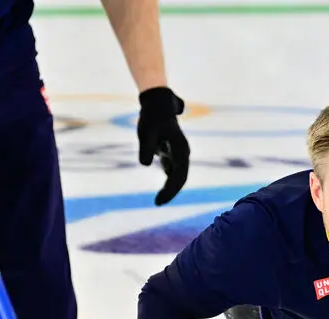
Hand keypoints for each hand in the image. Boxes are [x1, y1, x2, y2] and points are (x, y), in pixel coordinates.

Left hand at [137, 87, 190, 205]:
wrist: (157, 105)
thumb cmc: (152, 118)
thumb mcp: (146, 131)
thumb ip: (146, 147)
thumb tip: (145, 164)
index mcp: (181, 149)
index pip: (179, 175)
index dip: (170, 189)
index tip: (159, 200)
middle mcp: (183, 153)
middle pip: (180, 177)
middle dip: (170, 192)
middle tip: (158, 203)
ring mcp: (178, 153)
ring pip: (177, 176)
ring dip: (170, 188)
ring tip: (159, 200)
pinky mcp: (172, 153)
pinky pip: (172, 171)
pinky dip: (168, 182)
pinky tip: (162, 191)